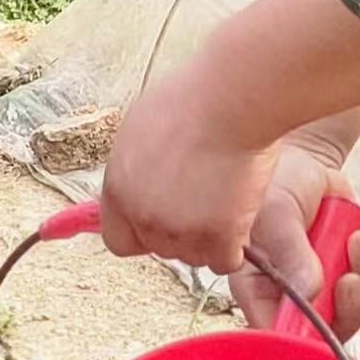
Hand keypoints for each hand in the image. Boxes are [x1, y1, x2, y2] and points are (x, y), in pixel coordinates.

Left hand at [94, 48, 275, 284]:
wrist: (230, 100)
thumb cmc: (192, 100)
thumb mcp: (140, 128)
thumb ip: (134, 168)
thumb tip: (136, 181)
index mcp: (119, 189)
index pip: (119, 240)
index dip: (142, 232)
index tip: (162, 218)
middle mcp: (144, 215)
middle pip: (161, 249)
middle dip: (180, 231)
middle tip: (203, 197)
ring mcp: (180, 229)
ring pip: (195, 256)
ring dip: (210, 238)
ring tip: (225, 196)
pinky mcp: (218, 236)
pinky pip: (225, 260)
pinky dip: (235, 244)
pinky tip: (240, 214)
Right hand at [239, 141, 359, 340]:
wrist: (304, 160)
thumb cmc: (276, 183)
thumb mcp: (277, 213)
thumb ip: (290, 253)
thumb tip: (310, 292)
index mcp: (256, 287)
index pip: (275, 332)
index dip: (299, 339)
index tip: (322, 323)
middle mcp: (287, 293)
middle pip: (322, 331)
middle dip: (345, 309)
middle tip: (349, 279)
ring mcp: (319, 282)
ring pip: (351, 307)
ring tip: (357, 239)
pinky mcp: (343, 268)